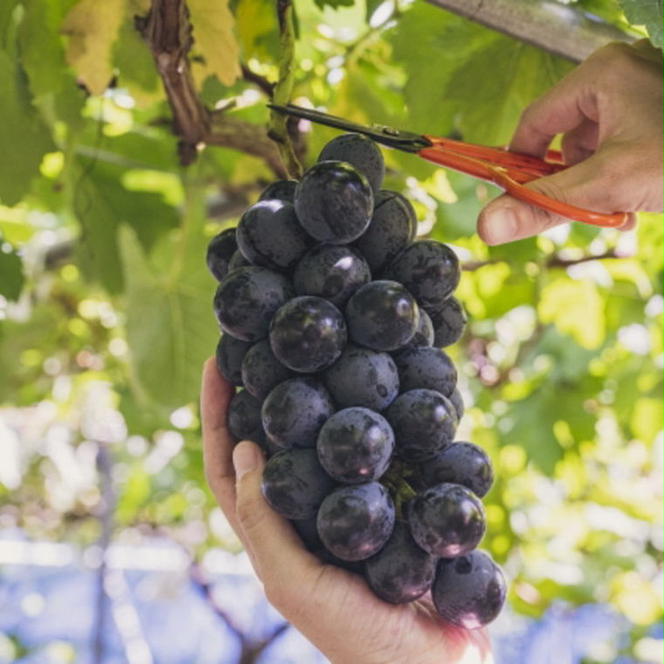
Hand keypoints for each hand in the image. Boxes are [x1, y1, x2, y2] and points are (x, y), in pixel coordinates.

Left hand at [200, 358, 491, 663]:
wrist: (434, 660)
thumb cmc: (358, 634)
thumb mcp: (295, 583)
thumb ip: (264, 523)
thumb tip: (245, 449)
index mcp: (271, 535)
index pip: (228, 467)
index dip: (216, 417)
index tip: (218, 365)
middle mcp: (302, 514)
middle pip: (270, 444)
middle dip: (258, 397)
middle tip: (262, 347)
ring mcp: (343, 509)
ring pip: (317, 444)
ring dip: (310, 401)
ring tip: (312, 356)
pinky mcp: (385, 505)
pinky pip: (365, 456)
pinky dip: (361, 423)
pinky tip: (373, 392)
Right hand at [478, 40, 663, 244]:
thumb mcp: (609, 185)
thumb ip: (544, 204)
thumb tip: (489, 224)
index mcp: (602, 74)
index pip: (534, 122)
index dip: (519, 165)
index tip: (514, 197)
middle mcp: (620, 75)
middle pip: (563, 137)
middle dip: (569, 180)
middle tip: (582, 206)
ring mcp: (642, 93)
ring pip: (591, 148)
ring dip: (595, 184)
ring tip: (618, 204)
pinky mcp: (656, 114)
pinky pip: (617, 147)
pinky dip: (617, 178)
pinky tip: (632, 199)